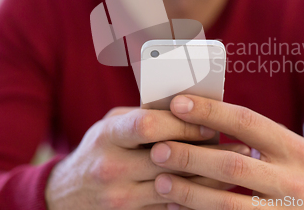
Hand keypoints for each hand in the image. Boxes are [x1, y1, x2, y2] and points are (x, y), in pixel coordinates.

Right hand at [45, 107, 249, 209]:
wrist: (65, 197)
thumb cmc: (98, 150)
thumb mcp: (111, 125)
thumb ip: (144, 114)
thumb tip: (187, 103)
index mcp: (108, 136)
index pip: (148, 125)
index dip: (183, 123)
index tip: (210, 123)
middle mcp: (111, 168)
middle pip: (169, 157)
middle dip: (205, 151)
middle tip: (237, 147)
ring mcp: (120, 198)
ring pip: (177, 187)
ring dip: (210, 178)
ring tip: (235, 167)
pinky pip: (171, 207)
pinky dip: (195, 197)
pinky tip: (215, 188)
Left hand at [150, 95, 303, 209]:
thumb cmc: (292, 171)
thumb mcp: (284, 147)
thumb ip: (253, 133)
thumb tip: (199, 112)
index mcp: (293, 148)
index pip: (247, 122)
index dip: (210, 112)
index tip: (177, 105)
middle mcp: (291, 180)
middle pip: (232, 165)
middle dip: (191, 156)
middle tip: (158, 149)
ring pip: (227, 203)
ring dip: (189, 191)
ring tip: (160, 180)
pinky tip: (176, 205)